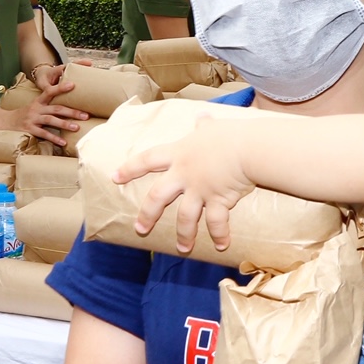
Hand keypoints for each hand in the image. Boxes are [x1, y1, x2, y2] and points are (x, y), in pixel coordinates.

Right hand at [14, 73, 88, 147]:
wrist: (5, 122)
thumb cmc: (26, 114)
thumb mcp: (36, 106)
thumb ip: (50, 105)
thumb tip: (70, 105)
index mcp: (39, 101)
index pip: (50, 92)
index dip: (61, 88)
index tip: (73, 85)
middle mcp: (36, 108)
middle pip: (56, 108)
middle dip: (72, 112)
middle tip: (85, 115)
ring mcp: (32, 119)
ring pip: (51, 120)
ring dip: (64, 124)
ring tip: (76, 127)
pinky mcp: (29, 129)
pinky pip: (43, 134)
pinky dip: (54, 138)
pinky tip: (63, 142)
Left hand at [117, 119, 253, 250]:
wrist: (247, 148)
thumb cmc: (230, 135)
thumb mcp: (212, 128)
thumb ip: (204, 125)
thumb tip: (202, 116)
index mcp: (179, 154)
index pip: (147, 160)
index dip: (130, 168)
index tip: (115, 178)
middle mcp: (185, 174)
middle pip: (157, 197)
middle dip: (147, 214)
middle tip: (140, 229)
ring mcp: (200, 190)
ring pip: (184, 217)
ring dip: (183, 234)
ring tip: (182, 248)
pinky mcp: (218, 200)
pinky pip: (216, 222)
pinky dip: (219, 234)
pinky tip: (221, 245)